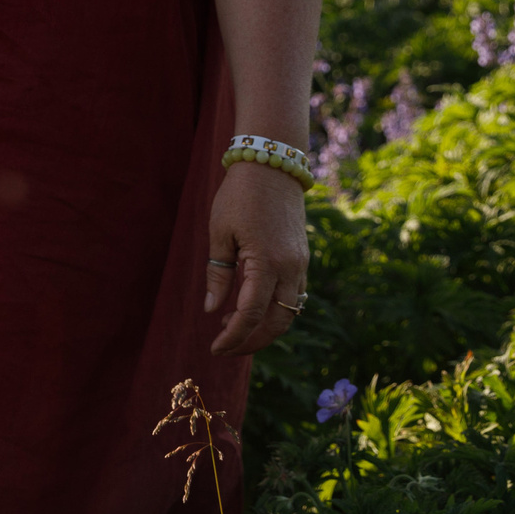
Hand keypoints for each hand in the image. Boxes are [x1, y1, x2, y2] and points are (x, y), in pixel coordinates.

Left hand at [204, 162, 309, 356]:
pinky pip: (293, 296)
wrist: (273, 165)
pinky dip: (274, 309)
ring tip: (231, 324)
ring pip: (289, 313)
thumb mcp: (219, 233)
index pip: (250, 315)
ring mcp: (300, 265)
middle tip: (225, 346)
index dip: (232, 337)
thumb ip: (218, 274)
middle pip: (276, 323)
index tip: (215, 348)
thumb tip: (212, 310)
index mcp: (267, 263)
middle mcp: (290, 269)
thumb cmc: (239, 196)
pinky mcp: (302, 259)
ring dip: (264, 327)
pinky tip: (249, 305)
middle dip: (251, 342)